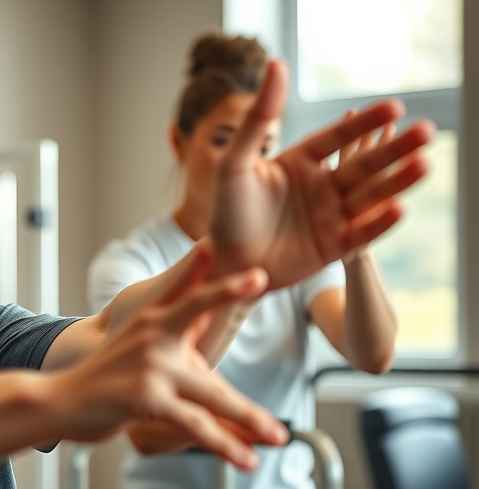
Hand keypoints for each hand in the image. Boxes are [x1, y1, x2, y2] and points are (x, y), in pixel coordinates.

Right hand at [56, 243, 286, 470]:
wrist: (59, 402)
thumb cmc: (104, 379)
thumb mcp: (136, 346)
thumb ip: (176, 338)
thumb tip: (206, 334)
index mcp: (152, 322)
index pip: (183, 288)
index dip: (201, 265)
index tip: (218, 242)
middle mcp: (151, 336)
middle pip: (196, 312)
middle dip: (227, 293)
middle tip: (257, 275)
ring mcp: (149, 367)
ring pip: (212, 393)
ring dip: (250, 419)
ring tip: (278, 435)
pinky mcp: (146, 400)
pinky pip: (196, 425)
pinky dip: (225, 446)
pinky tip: (244, 460)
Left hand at [211, 59, 432, 289]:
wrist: (222, 263)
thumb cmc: (224, 212)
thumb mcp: (236, 161)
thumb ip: (258, 117)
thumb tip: (276, 63)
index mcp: (299, 162)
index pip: (338, 137)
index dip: (365, 123)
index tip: (395, 107)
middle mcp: (320, 186)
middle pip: (363, 164)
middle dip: (394, 149)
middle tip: (427, 131)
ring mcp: (329, 216)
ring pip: (369, 195)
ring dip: (397, 181)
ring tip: (424, 164)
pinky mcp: (332, 246)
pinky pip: (360, 232)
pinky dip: (378, 222)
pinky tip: (399, 207)